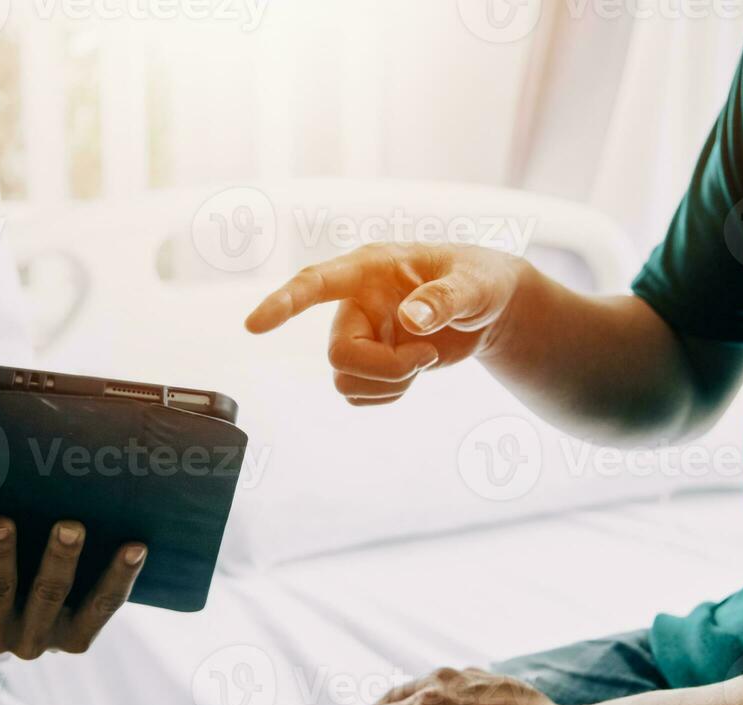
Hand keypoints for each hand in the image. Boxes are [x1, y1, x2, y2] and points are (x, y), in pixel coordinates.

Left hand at [0, 517, 145, 657]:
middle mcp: (35, 642)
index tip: (137, 544)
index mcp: (73, 635)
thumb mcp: (73, 581)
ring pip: (1, 591)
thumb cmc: (45, 580)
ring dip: (2, 554)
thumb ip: (94, 549)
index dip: (120, 577)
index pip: (102, 605)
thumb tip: (143, 477)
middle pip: (50, 595)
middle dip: (60, 559)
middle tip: (70, 525)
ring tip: (0, 520)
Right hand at [245, 243, 530, 405]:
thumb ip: (445, 299)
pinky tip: (414, 372)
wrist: (487, 308)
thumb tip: (409, 320)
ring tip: (425, 358)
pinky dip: (389, 395)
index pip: (316, 283)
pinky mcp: (368, 362)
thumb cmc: (480, 280)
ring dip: (390, 383)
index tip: (255, 326)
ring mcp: (358, 334)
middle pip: (338, 354)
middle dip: (385, 369)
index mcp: (370, 269)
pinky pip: (358, 395)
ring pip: (345, 380)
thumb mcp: (474, 285)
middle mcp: (354, 302)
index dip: (283, 304)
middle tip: (426, 357)